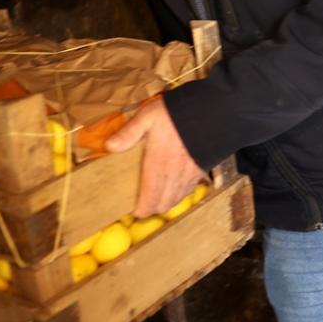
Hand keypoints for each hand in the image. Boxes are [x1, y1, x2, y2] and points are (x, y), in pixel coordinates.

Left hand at [105, 97, 204, 217]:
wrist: (213, 111)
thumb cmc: (176, 114)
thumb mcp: (147, 117)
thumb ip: (128, 133)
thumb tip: (109, 147)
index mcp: (158, 165)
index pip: (149, 199)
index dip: (141, 210)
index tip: (134, 210)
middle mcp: (174, 175)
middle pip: (163, 205)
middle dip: (152, 208)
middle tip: (143, 203)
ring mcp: (189, 174)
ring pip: (177, 200)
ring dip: (167, 202)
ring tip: (158, 196)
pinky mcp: (201, 170)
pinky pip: (189, 190)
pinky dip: (180, 193)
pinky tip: (176, 185)